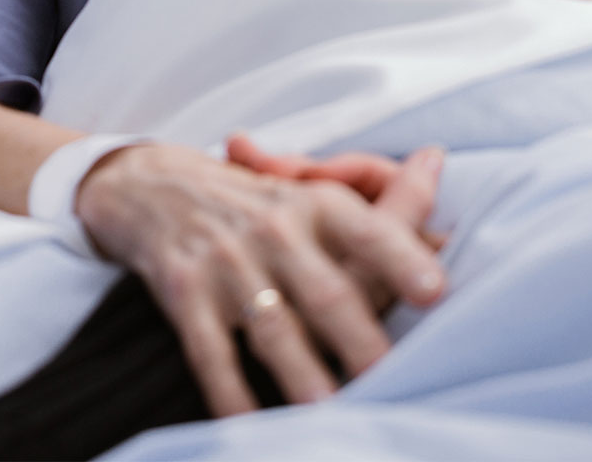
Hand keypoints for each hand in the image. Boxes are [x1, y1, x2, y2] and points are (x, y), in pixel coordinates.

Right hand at [74, 141, 444, 415]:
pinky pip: (211, 353)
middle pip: (326, 290)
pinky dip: (230, 392)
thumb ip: (383, 202)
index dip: (401, 258)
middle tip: (391, 378)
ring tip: (329, 410)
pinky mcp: (185, 294)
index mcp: (315, 203)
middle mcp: (272, 229)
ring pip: (273, 327)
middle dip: (359, 339)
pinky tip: (249, 424)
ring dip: (301, 372)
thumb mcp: (311, 191)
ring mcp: (225, 263)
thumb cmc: (256, 204)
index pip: (366, 230)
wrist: (151, 188)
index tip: (435, 290)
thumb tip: (440, 166)